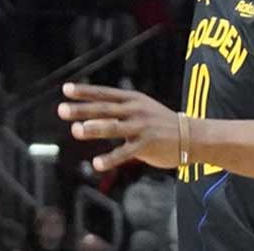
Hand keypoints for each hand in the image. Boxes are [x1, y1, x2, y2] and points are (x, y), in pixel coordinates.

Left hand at [58, 82, 180, 170]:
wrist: (192, 136)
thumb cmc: (160, 123)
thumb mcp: (141, 110)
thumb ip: (116, 114)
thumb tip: (85, 120)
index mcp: (133, 99)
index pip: (105, 94)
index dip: (85, 91)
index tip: (66, 89)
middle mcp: (136, 111)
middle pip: (105, 109)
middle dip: (82, 109)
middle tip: (61, 109)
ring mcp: (141, 128)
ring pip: (113, 128)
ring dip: (94, 128)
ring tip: (76, 130)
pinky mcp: (147, 145)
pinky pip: (125, 153)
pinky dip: (110, 158)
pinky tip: (96, 164)